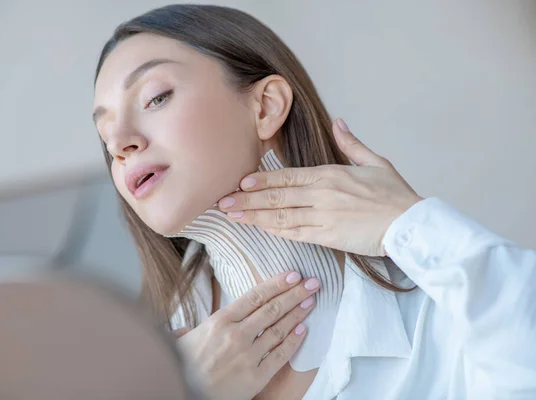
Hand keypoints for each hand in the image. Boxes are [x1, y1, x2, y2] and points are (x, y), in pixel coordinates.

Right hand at [177, 271, 319, 399]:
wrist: (185, 395)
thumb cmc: (183, 368)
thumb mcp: (182, 341)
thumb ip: (192, 330)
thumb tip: (186, 330)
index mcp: (219, 321)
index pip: (255, 297)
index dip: (277, 284)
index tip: (293, 275)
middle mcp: (236, 335)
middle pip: (272, 309)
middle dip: (295, 293)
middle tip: (313, 283)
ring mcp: (248, 356)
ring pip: (279, 329)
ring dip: (298, 313)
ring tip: (311, 301)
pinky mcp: (256, 377)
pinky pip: (279, 355)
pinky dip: (293, 341)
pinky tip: (303, 329)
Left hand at [217, 118, 422, 256]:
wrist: (411, 224)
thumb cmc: (395, 194)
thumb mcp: (375, 162)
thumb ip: (351, 143)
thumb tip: (338, 122)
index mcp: (330, 174)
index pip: (287, 175)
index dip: (261, 179)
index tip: (240, 182)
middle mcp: (321, 194)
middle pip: (276, 196)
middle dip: (247, 200)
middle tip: (222, 202)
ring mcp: (323, 216)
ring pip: (280, 216)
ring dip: (253, 216)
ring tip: (231, 216)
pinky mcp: (328, 237)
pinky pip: (295, 233)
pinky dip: (274, 231)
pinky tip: (258, 229)